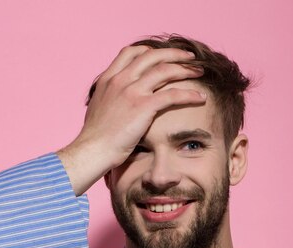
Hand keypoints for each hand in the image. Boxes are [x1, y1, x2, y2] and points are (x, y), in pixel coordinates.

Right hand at [57, 46, 205, 194]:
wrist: (92, 150)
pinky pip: (172, 95)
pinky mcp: (143, 106)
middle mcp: (121, 80)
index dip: (150, 51)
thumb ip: (108, 100)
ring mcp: (132, 91)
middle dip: (174, 54)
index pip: (131, 53)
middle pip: (152, 56)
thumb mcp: (97, 110)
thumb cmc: (95, 139)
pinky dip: (189, 94)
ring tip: (199, 71)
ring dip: (185, 68)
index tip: (162, 55)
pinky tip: (200, 97)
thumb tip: (114, 104)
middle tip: (189, 58)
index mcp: (109, 79)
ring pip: (164, 70)